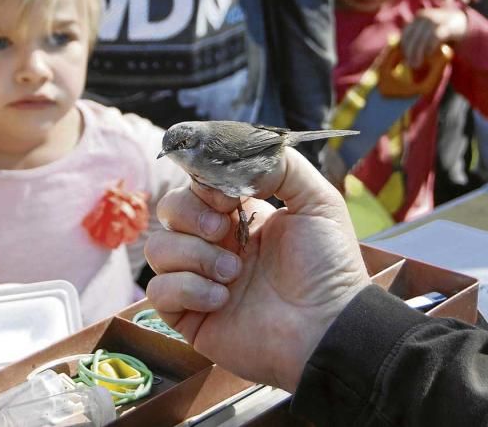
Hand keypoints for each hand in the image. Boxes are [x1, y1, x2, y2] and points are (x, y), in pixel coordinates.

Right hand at [145, 148, 370, 391]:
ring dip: (194, 256)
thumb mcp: (318, 201)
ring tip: (233, 274)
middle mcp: (215, 245)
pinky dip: (187, 289)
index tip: (227, 196)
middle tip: (223, 231)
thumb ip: (281, 165)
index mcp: (240, 217)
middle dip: (192, 215)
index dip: (203, 184)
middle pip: (169, 210)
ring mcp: (199, 280)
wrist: (329, 327)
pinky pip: (158, 291)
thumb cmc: (329, 268)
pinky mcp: (189, 316)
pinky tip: (221, 299)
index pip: (197, 185)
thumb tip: (237, 159)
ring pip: (158, 249)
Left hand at [401, 7, 466, 67]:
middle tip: (409, 65)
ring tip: (416, 65)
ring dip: (418, 52)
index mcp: (418, 19)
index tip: (402, 59)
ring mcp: (436, 20)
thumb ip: (417, 42)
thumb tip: (406, 60)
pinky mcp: (447, 26)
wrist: (461, 21)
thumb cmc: (441, 32)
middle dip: (409, 52)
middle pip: (413, 36)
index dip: (403, 47)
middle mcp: (425, 17)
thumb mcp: (427, 35)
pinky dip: (430, 47)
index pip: (406, 33)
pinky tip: (428, 55)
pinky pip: (436, 36)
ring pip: (422, 37)